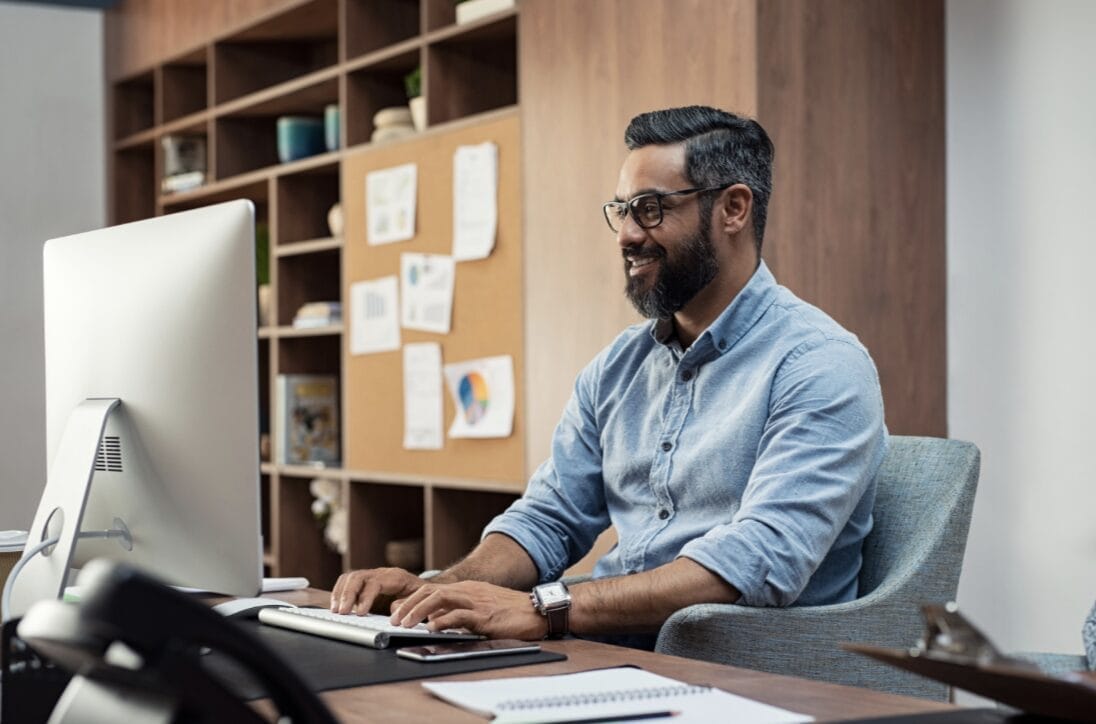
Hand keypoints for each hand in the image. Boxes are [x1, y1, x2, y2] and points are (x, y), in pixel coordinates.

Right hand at [329, 567, 424, 614]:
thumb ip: (406, 605)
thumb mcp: (419, 601)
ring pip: (350, 577)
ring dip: (340, 593)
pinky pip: (348, 581)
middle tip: (342, 612)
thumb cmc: (422, 596)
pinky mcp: (366, 582)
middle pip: (358, 577)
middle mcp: (381, 573)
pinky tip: (337, 605)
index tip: (360, 612)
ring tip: (336, 610)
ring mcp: (373, 575)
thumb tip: (393, 611)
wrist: (425, 589)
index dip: (365, 597)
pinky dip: (340, 592)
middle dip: (348, 595)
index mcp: (395, 577)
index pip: (375, 582)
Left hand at [390, 581, 547, 639]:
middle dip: (408, 605)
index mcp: (467, 589)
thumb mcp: (481, 608)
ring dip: (418, 611)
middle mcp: (468, 591)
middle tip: (394, 620)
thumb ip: (458, 612)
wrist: (537, 610)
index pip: (431, 590)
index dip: (411, 600)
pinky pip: (459, 615)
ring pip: (439, 599)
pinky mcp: (485, 615)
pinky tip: (432, 628)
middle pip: (430, 592)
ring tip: (405, 624)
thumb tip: (434, 621)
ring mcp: (476, 601)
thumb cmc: (511, 611)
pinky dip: (443, 621)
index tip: (397, 613)